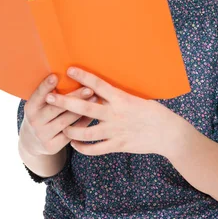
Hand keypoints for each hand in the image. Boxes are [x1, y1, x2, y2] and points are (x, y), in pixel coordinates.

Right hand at [19, 74, 97, 156]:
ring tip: (95, 99)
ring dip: (81, 110)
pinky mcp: (52, 146)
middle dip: (73, 98)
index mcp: (30, 108)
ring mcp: (43, 135)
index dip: (45, 86)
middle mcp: (34, 122)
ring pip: (65, 121)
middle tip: (88, 88)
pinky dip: (82, 124)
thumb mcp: (40, 104)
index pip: (37, 95)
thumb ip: (49, 93)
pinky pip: (71, 134)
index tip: (55, 76)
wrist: (32, 141)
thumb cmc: (42, 114)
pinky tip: (92, 115)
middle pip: (55, 108)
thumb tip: (70, 74)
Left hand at [45, 66, 171, 155]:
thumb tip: (98, 90)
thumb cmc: (153, 112)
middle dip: (65, 103)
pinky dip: (83, 148)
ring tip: (61, 126)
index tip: (69, 70)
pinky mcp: (118, 145)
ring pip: (86, 132)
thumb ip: (116, 97)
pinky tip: (74, 144)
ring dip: (71, 129)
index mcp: (121, 98)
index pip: (98, 84)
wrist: (168, 133)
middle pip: (85, 108)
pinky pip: (96, 149)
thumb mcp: (135, 98)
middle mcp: (116, 114)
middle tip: (49, 98)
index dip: (83, 77)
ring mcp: (116, 131)